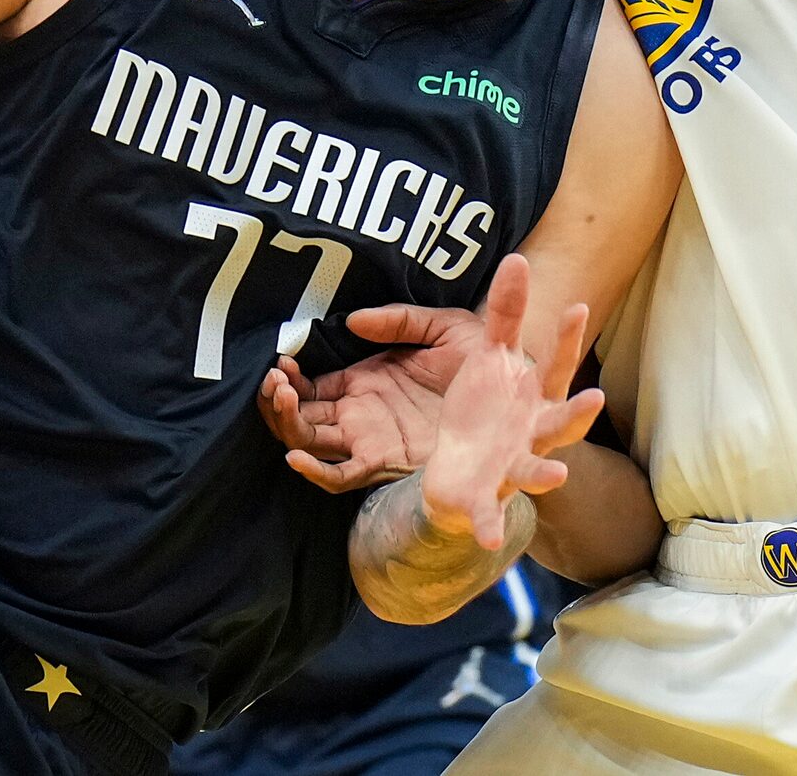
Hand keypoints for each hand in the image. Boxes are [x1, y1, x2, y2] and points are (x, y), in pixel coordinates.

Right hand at [259, 299, 478, 490]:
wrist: (522, 392)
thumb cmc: (485, 361)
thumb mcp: (442, 328)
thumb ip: (400, 321)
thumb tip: (352, 319)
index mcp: (367, 383)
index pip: (312, 387)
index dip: (290, 377)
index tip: (279, 360)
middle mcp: (362, 415)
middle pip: (302, 417)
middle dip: (279, 402)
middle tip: (273, 380)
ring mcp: (371, 439)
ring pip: (311, 441)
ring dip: (288, 424)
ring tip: (282, 395)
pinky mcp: (387, 462)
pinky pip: (341, 476)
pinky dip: (315, 471)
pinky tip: (296, 455)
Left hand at [416, 253, 603, 547]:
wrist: (457, 473)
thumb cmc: (483, 409)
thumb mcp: (488, 354)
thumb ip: (504, 311)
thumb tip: (518, 258)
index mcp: (533, 396)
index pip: (555, 364)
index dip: (569, 338)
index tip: (579, 306)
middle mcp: (533, 433)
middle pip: (561, 422)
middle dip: (578, 413)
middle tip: (596, 397)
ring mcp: (514, 468)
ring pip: (535, 469)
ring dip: (547, 473)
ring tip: (556, 474)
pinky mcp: (485, 499)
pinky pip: (490, 514)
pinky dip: (489, 525)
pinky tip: (489, 538)